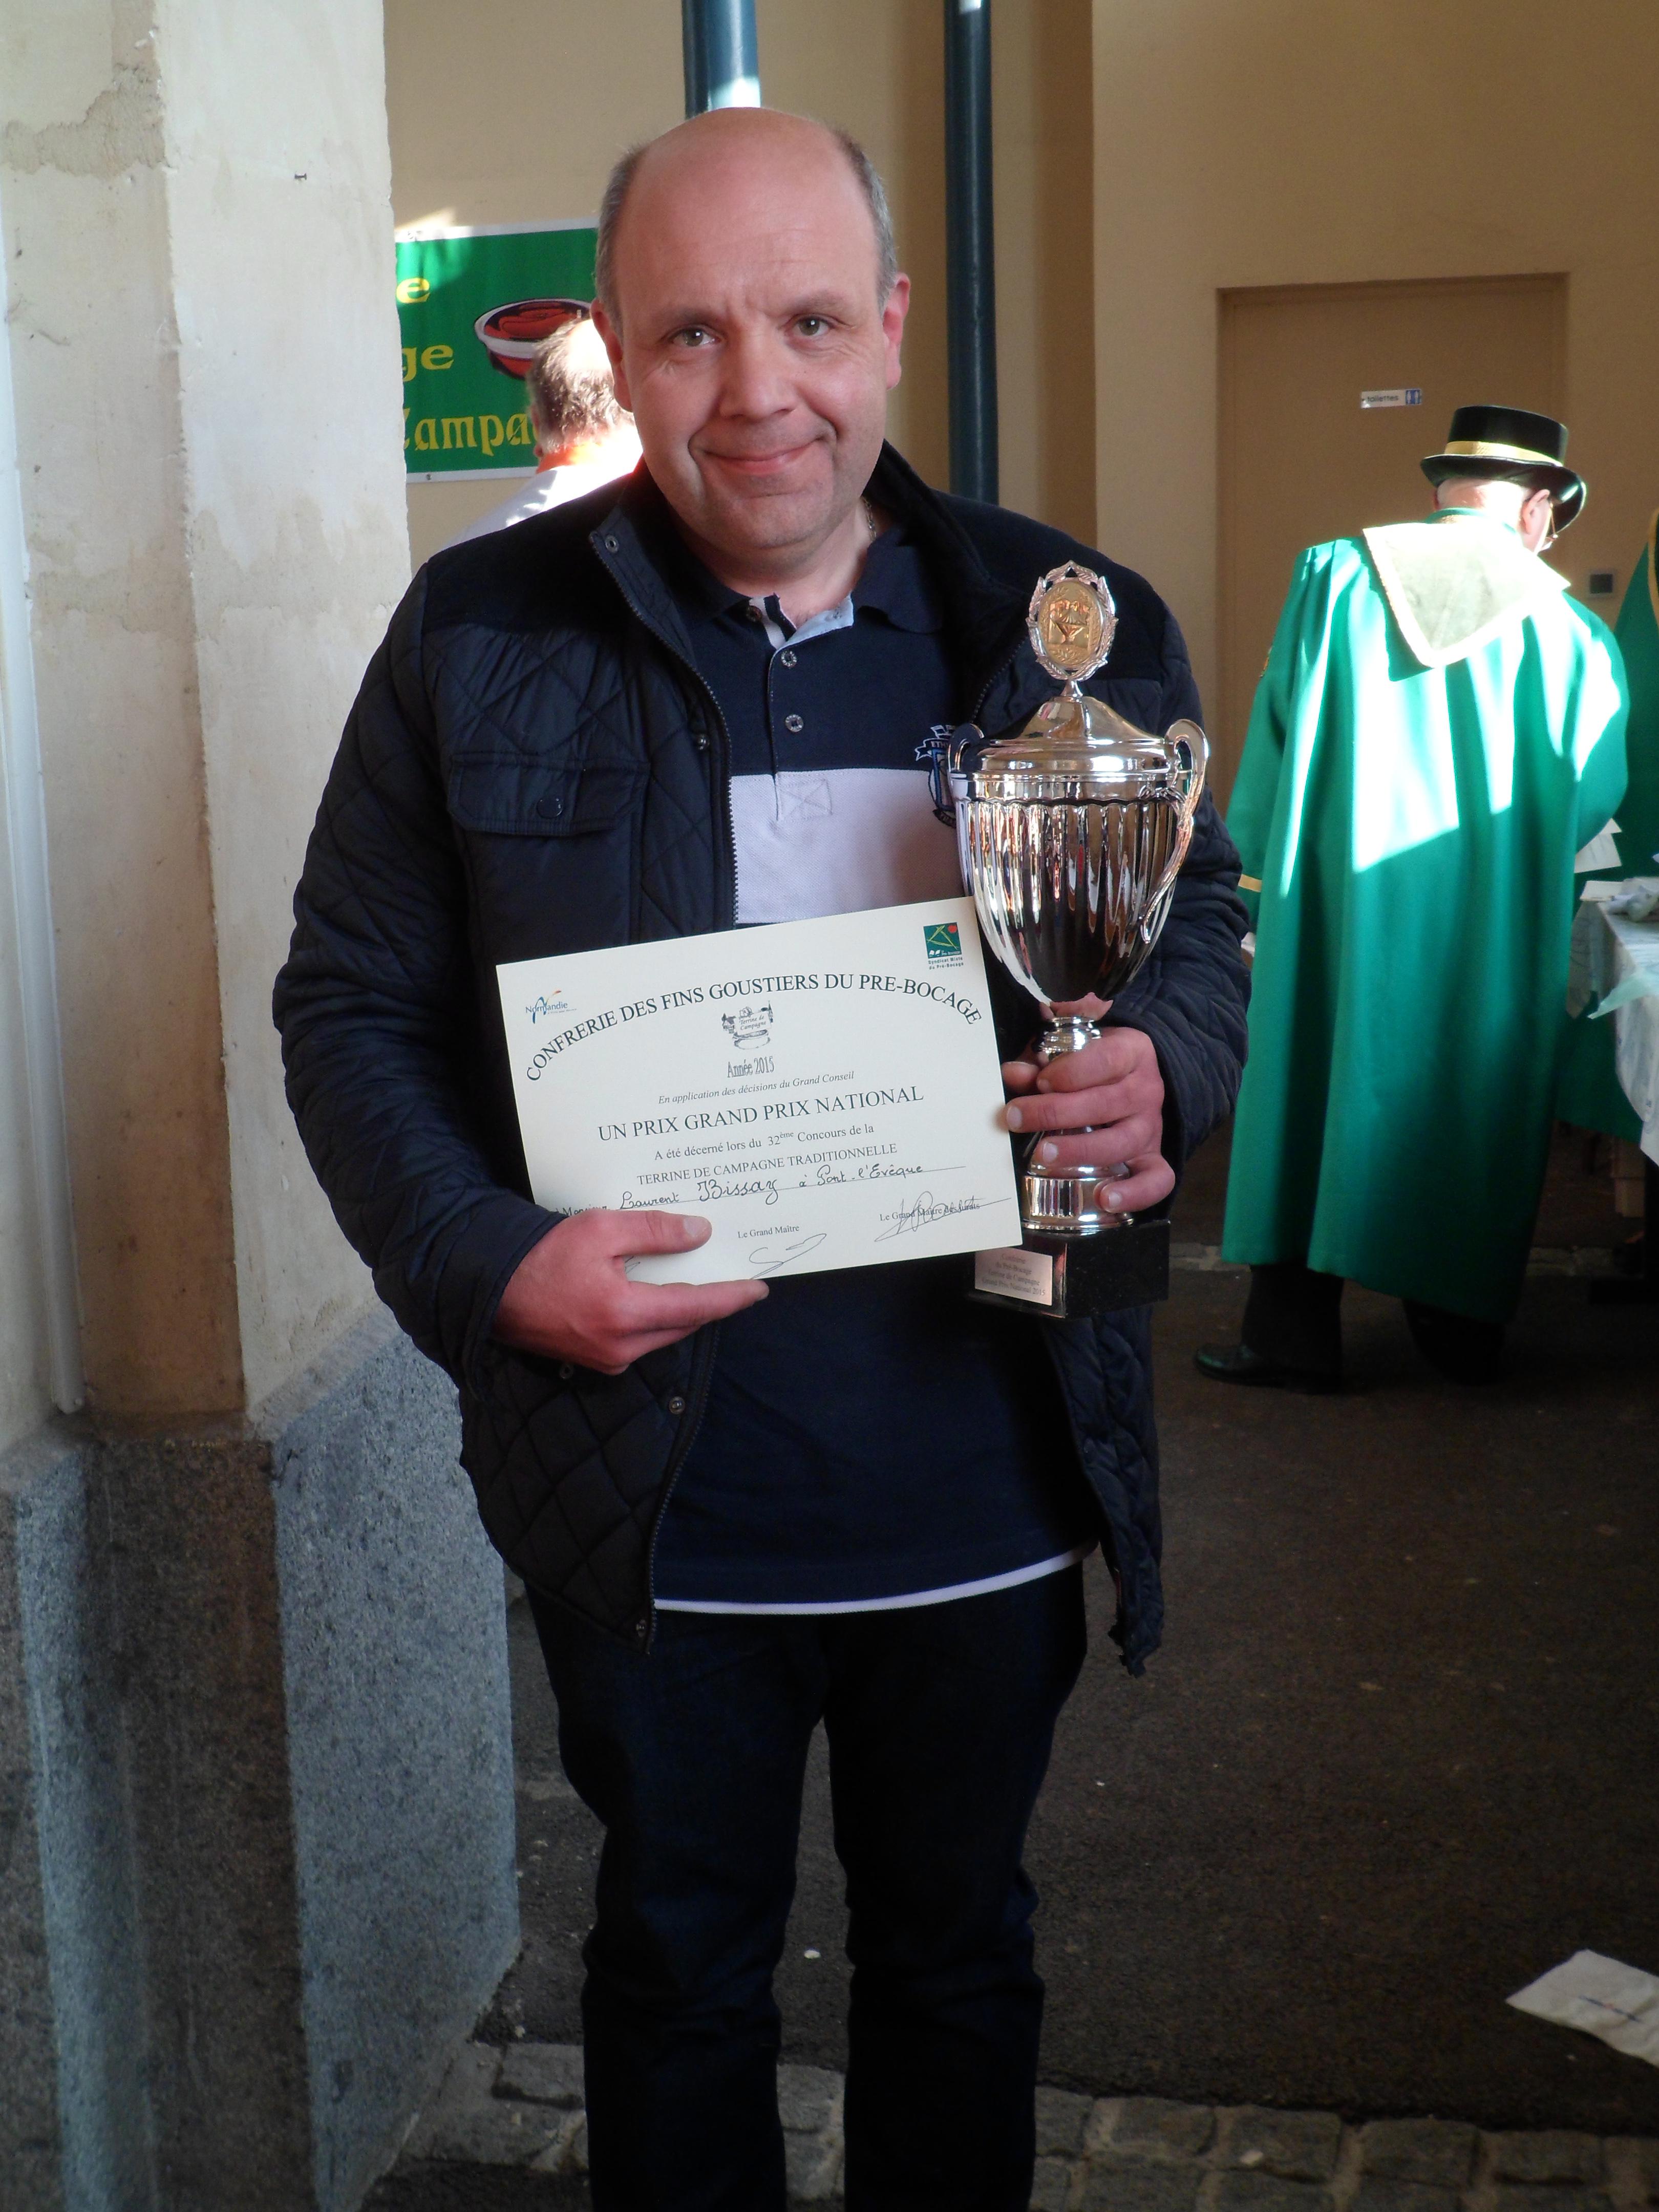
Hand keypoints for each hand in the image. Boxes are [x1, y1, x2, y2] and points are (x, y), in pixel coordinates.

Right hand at [494, 1210, 767, 1376]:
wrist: (490, 1288)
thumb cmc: (540, 1256)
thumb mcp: (601, 1229)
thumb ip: (655, 1231)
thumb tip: (699, 1233)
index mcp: (625, 1315)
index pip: (696, 1306)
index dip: (731, 1297)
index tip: (758, 1288)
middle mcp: (621, 1347)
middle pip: (684, 1324)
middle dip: (710, 1303)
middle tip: (731, 1278)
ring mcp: (607, 1359)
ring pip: (663, 1334)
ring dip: (682, 1310)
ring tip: (698, 1280)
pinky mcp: (594, 1359)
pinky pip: (640, 1340)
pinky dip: (656, 1317)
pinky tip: (658, 1293)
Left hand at [1001, 1001, 1173, 1217]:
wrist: (1135, 1082)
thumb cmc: (1094, 1066)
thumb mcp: (1072, 1053)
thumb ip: (1041, 1063)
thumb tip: (1012, 1074)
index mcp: (1130, 1053)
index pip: (1107, 1060)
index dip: (1072, 1071)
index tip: (1040, 1081)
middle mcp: (1145, 1091)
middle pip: (1106, 1103)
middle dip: (1056, 1112)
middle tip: (1019, 1118)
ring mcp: (1150, 1127)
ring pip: (1122, 1141)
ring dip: (1081, 1151)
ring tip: (1045, 1156)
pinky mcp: (1152, 1158)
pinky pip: (1157, 1179)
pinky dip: (1135, 1192)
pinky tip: (1105, 1199)